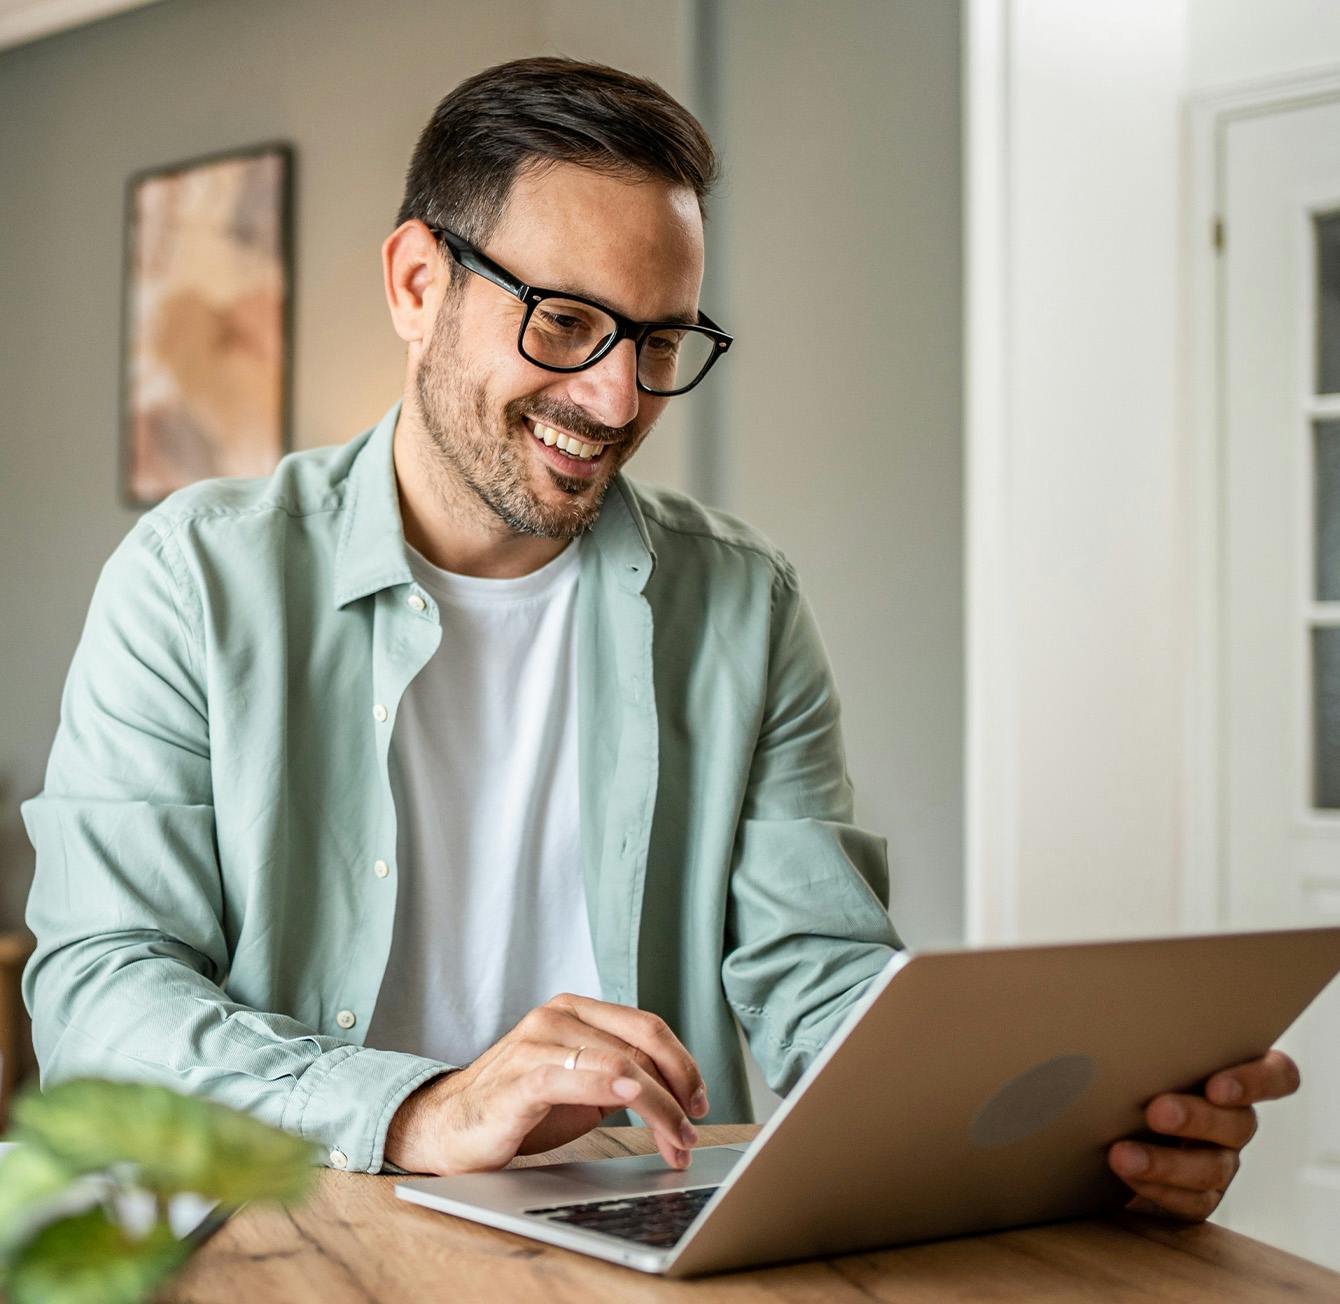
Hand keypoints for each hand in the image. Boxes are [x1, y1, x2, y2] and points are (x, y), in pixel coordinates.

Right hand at [383, 993, 709, 1175]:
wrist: (448, 1127)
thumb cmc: (518, 1107)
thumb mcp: (580, 1085)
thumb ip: (621, 1076)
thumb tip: (678, 1097)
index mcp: (575, 1009)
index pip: (647, 1027)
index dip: (683, 1064)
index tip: (700, 1103)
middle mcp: (557, 1016)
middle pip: (640, 1045)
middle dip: (678, 1091)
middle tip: (693, 1129)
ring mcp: (537, 1042)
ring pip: (620, 1064)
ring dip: (659, 1107)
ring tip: (674, 1142)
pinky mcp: (520, 1078)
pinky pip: (576, 1076)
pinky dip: (613, 1088)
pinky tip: (634, 1102)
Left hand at [1107, 1049, 1300, 1219]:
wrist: (1100, 1133)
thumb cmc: (1128, 1076)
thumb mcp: (1143, 1056)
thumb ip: (1152, 1046)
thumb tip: (1117, 1023)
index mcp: (1230, 1076)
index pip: (1277, 1075)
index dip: (1259, 1081)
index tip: (1218, 1087)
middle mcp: (1233, 1120)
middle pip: (1239, 1122)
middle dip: (1196, 1118)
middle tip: (1156, 1112)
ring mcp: (1221, 1160)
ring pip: (1212, 1168)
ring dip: (1166, 1162)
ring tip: (1122, 1155)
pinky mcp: (1200, 1196)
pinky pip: (1192, 1201)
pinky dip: (1157, 1188)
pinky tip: (1127, 1174)